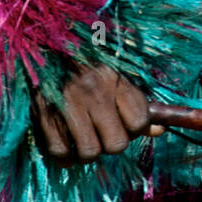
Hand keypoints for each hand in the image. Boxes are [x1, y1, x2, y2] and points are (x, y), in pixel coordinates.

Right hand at [33, 63, 161, 161]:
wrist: (40, 45)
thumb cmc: (81, 64)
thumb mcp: (112, 77)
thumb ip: (137, 105)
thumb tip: (161, 130)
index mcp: (114, 77)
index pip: (139, 122)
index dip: (134, 129)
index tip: (124, 122)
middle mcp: (94, 90)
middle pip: (117, 144)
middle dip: (111, 144)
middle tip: (101, 133)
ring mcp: (67, 103)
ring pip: (89, 152)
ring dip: (87, 152)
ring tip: (83, 138)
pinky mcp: (43, 113)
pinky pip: (60, 152)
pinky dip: (64, 156)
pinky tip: (65, 143)